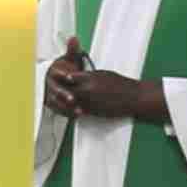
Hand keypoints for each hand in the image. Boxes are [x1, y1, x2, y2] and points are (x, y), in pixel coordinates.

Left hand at [48, 54, 167, 125]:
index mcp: (90, 78)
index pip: (69, 77)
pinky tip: (71, 110)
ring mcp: (89, 102)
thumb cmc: (121, 84)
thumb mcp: (104, 74)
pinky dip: (73, 110)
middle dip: (60, 90)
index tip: (56, 76)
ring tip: (59, 102)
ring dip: (64, 102)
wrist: (133, 97)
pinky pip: (78, 111)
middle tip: (53, 90)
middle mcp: (87, 90)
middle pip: (66, 90)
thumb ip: (89, 75)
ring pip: (71, 102)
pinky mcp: (93, 112)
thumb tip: (80, 75)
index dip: (61, 77)